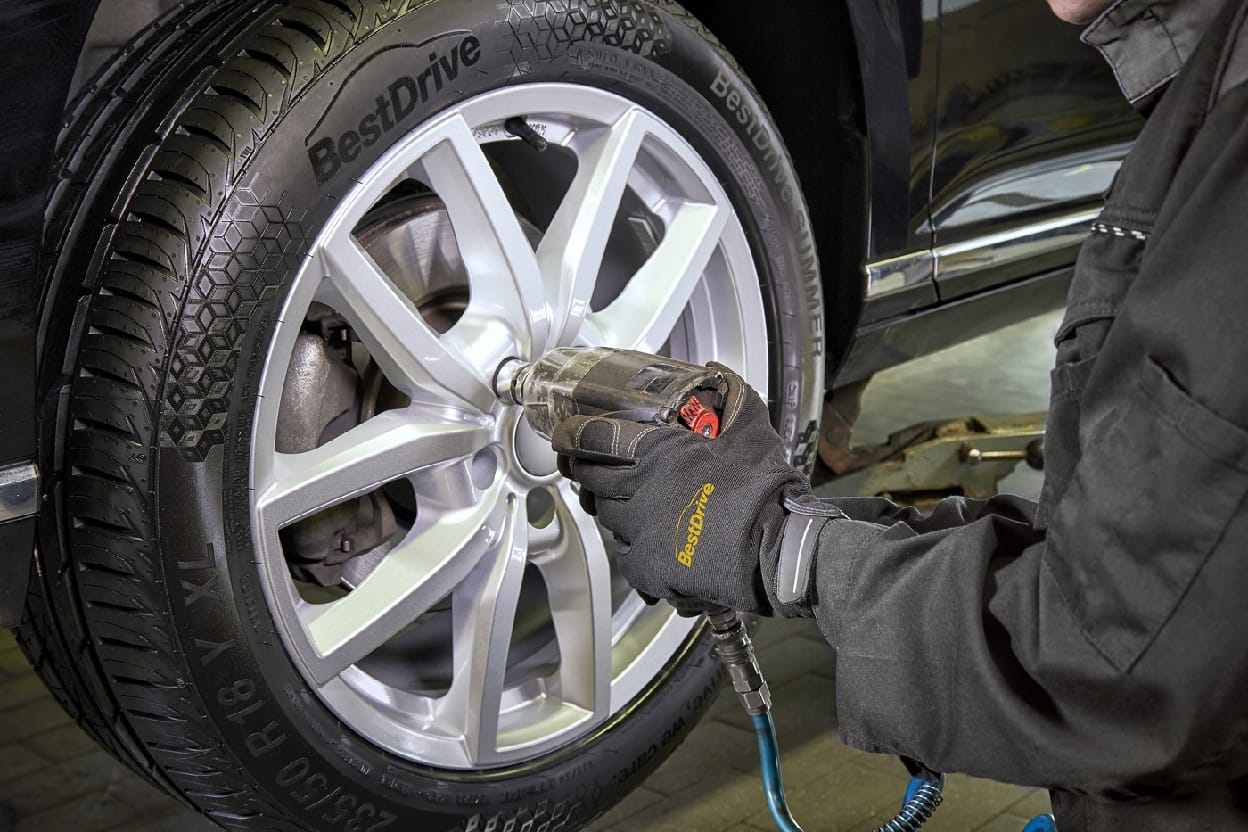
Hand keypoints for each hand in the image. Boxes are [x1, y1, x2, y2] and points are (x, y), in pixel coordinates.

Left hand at [551, 364, 809, 614]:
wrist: (775, 545)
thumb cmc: (762, 487)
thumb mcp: (749, 425)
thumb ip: (730, 394)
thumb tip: (718, 370)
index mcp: (657, 452)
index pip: (593, 438)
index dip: (572, 434)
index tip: (564, 434)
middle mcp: (640, 491)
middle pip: (589, 477)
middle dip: (579, 469)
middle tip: (579, 465)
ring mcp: (640, 530)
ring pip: (605, 515)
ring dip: (606, 505)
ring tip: (614, 500)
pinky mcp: (648, 567)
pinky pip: (625, 553)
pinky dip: (630, 544)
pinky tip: (642, 539)